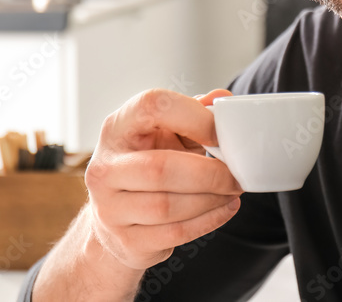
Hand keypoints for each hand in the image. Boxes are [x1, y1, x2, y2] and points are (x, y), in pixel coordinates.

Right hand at [83, 88, 242, 270]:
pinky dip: (208, 221)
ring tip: (232, 191)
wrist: (117, 219)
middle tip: (236, 175)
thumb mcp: (168, 133)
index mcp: (117, 128)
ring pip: (168, 206)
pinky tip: (225, 208)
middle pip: (160, 169)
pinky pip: (174, 232)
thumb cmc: (149, 164)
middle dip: (209, 173)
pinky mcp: (125, 240)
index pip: (151, 106)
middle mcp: (105, 167)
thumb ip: (194, 114)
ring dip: (211, 199)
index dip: (193, 117)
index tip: (219, 133)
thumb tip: (223, 100)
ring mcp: (109, 207)